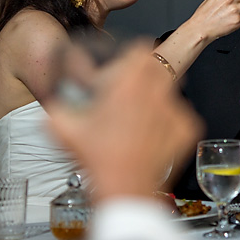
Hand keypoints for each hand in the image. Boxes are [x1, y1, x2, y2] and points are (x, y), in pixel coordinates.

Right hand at [48, 42, 204, 200]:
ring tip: (140, 118)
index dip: (133, 54)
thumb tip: (52, 105)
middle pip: (158, 66)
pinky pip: (180, 115)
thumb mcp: (63, 129)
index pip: (141, 48)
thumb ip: (55, 109)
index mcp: (129, 83)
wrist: (126, 191)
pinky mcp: (187, 129)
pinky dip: (168, 122)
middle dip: (146, 74)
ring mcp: (176, 110)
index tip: (127, 64)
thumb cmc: (96, 159)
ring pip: (170, 91)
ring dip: (157, 98)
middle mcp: (157, 91)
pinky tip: (151, 136)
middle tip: (132, 91)